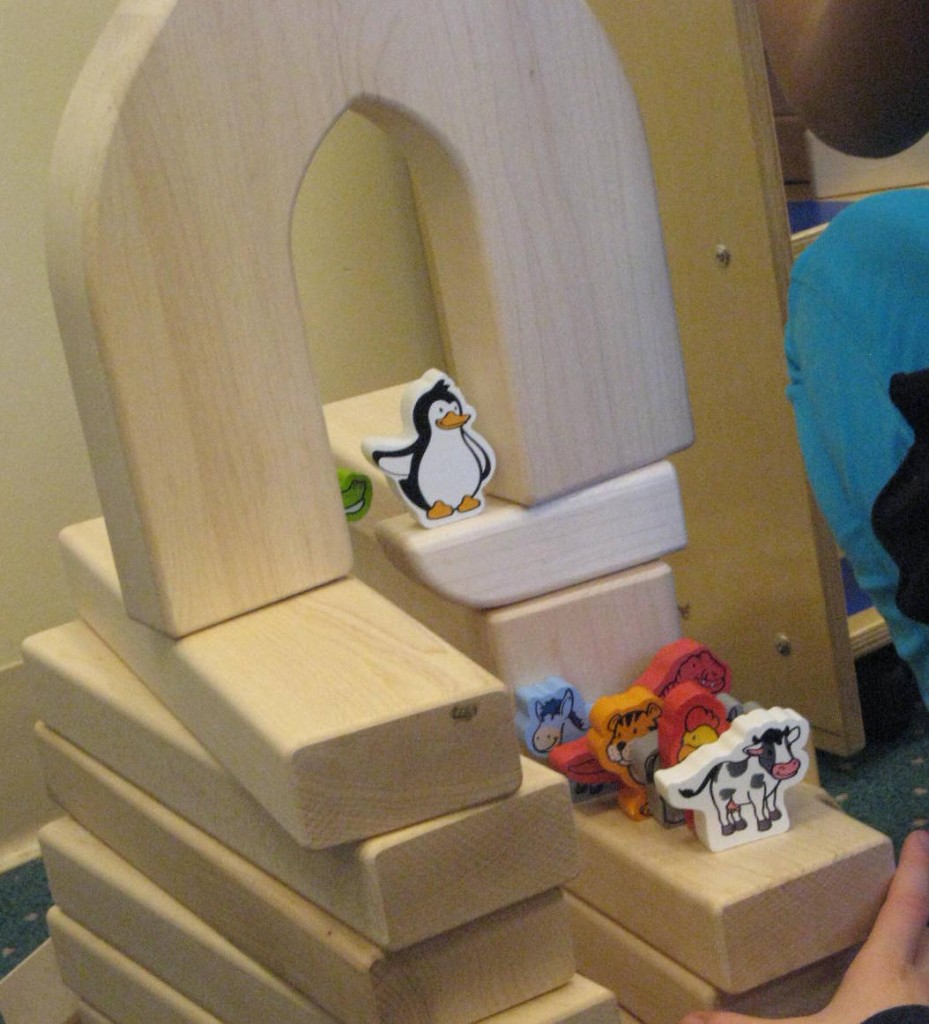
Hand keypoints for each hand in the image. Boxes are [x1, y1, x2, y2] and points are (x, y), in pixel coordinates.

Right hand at [680, 829, 928, 1023]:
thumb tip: (688, 1019)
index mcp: (886, 967)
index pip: (905, 905)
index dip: (913, 869)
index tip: (919, 833)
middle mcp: (919, 981)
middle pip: (926, 926)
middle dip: (921, 894)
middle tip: (916, 870)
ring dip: (923, 937)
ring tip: (914, 922)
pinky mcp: (926, 1020)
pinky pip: (927, 988)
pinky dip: (922, 972)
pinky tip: (911, 984)